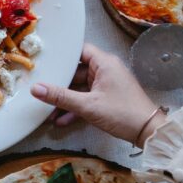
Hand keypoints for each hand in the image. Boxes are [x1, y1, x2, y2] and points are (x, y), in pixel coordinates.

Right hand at [31, 42, 165, 144]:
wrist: (147, 131)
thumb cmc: (121, 113)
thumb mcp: (87, 105)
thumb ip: (60, 97)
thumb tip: (35, 89)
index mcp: (104, 63)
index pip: (79, 50)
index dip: (62, 56)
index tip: (45, 62)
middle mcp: (106, 70)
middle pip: (76, 71)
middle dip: (59, 84)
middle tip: (41, 89)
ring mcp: (107, 85)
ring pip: (80, 88)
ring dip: (66, 100)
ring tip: (48, 112)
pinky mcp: (108, 98)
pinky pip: (87, 98)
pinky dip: (76, 107)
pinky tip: (61, 120)